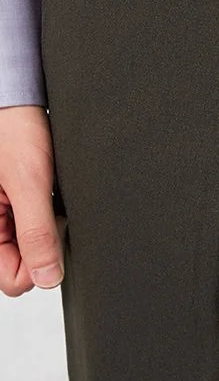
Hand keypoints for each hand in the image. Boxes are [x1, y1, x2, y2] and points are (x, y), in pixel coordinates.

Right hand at [0, 105, 66, 295]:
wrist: (15, 100)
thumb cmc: (11, 130)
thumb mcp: (29, 182)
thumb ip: (37, 233)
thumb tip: (47, 278)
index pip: (13, 280)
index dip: (40, 262)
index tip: (52, 226)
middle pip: (22, 264)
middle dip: (43, 241)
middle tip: (50, 206)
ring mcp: (1, 215)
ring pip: (30, 245)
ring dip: (44, 224)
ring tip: (46, 192)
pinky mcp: (10, 204)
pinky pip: (32, 224)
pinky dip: (45, 211)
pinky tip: (46, 189)